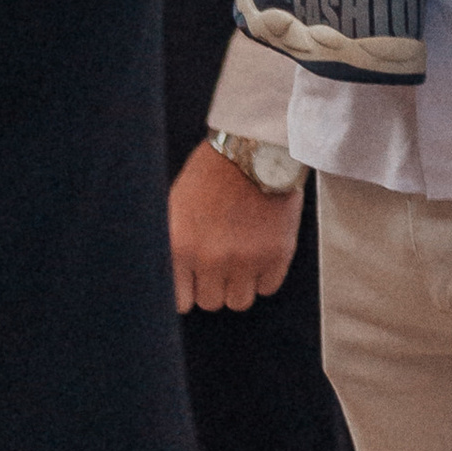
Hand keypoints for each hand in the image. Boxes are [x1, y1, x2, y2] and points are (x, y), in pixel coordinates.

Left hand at [169, 137, 302, 314]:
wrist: (255, 148)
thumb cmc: (212, 172)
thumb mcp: (176, 206)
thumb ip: (175, 245)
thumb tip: (176, 280)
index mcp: (179, 246)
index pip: (180, 301)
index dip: (189, 290)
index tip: (194, 280)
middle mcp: (210, 259)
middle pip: (211, 302)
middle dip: (214, 284)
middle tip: (221, 260)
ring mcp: (246, 260)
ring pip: (239, 301)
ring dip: (239, 284)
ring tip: (241, 258)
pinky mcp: (277, 255)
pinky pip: (267, 288)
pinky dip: (265, 275)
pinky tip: (261, 251)